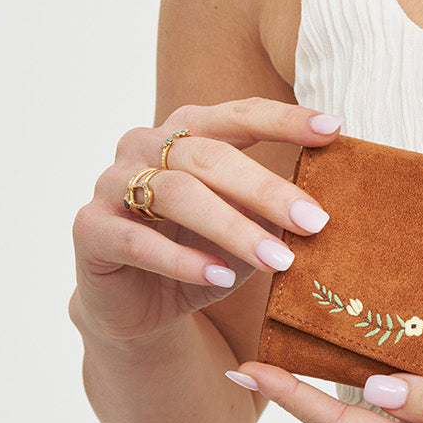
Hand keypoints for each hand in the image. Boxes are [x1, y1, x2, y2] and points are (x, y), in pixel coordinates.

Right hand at [70, 98, 340, 345]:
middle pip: (210, 157)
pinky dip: (184, 260)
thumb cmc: (198, 254)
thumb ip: (267, 213)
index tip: (333, 129)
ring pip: (177, 195)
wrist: (135, 307)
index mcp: (186, 131)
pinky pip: (137, 240)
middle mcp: (144, 145)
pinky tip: (222, 277)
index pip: (239, 115)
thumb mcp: (243, 231)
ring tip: (278, 260)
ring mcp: (111, 182)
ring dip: (233, 228)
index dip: (284, 119)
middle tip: (315, 221)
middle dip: (267, 189)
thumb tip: (314, 212)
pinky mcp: (89, 228)